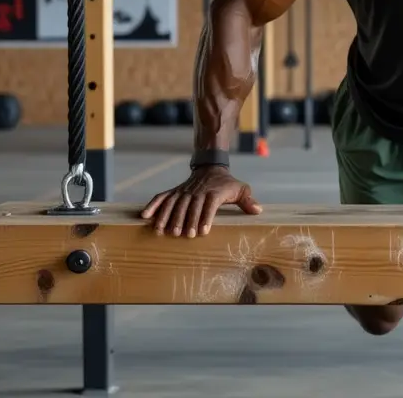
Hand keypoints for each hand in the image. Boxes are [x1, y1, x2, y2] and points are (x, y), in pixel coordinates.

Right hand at [141, 165, 261, 237]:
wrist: (211, 168)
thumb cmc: (227, 184)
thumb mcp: (240, 188)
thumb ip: (247, 200)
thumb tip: (258, 210)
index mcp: (214, 192)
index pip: (209, 205)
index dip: (206, 217)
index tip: (202, 231)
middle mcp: (197, 191)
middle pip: (189, 206)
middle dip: (184, 220)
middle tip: (179, 234)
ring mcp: (184, 191)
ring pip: (173, 203)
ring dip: (166, 216)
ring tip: (160, 231)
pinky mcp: (175, 191)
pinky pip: (162, 197)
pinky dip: (153, 206)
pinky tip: (144, 216)